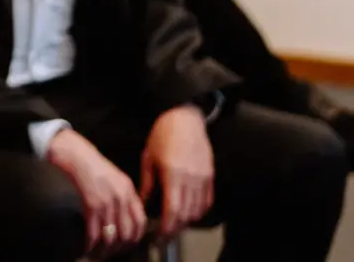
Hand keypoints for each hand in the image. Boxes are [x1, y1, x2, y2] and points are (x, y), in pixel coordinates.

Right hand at [45, 129, 145, 257]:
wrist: (69, 149)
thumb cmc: (87, 161)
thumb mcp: (111, 175)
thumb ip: (121, 194)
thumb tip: (122, 216)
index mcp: (127, 188)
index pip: (140, 221)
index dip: (135, 237)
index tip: (127, 244)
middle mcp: (120, 195)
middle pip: (127, 232)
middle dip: (119, 248)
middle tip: (110, 253)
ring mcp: (106, 199)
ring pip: (111, 236)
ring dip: (104, 249)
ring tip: (96, 253)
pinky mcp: (91, 202)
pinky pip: (94, 231)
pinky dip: (90, 243)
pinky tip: (86, 246)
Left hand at [141, 105, 213, 239]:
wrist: (184, 118)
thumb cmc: (163, 134)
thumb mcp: (148, 158)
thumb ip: (147, 183)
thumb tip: (143, 203)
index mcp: (172, 174)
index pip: (173, 210)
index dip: (168, 227)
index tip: (160, 234)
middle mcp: (190, 178)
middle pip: (186, 214)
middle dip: (176, 228)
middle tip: (166, 234)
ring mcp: (203, 177)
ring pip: (198, 210)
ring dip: (187, 220)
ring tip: (175, 223)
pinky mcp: (210, 175)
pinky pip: (207, 201)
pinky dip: (199, 210)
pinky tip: (189, 212)